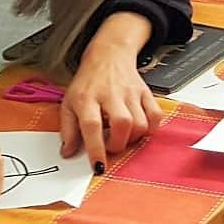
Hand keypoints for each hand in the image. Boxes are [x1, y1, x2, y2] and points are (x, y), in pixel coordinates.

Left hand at [60, 12, 163, 170]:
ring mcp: (130, 92)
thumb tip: (68, 152)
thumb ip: (67, 130)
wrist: (108, 56)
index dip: (95, 149)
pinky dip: (150, 129)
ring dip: (132, 138)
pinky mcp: (145, 92)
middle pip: (122, 124)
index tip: (98, 166)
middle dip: (118, 144)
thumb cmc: (88, 83)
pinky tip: (138, 129)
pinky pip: (155, 115)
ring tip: (122, 136)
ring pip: (140, 123)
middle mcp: (110, 94)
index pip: (91, 125)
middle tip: (110, 146)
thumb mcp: (68, 103)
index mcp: (86, 98)